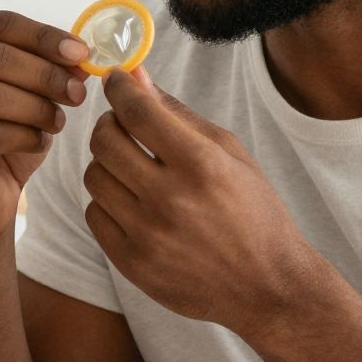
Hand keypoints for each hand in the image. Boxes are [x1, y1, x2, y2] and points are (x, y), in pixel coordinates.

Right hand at [0, 10, 92, 241]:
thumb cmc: (8, 137)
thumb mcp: (32, 96)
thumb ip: (51, 70)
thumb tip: (81, 56)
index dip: (43, 35)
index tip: (81, 53)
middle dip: (43, 74)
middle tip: (78, 92)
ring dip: (35, 107)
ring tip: (59, 121)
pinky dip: (23, 136)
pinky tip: (40, 142)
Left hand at [84, 67, 314, 331]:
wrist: (266, 286)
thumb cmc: (252, 211)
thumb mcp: (229, 154)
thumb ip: (179, 114)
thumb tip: (136, 75)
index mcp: (201, 164)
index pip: (136, 110)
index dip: (118, 87)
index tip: (115, 80)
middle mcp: (170, 199)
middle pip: (105, 141)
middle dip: (109, 124)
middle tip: (123, 126)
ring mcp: (148, 235)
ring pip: (94, 176)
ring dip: (108, 164)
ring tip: (132, 168)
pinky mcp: (131, 263)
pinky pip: (94, 213)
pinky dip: (108, 202)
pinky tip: (133, 203)